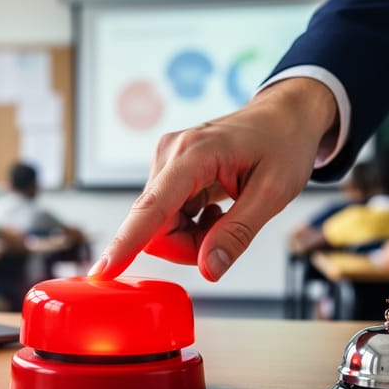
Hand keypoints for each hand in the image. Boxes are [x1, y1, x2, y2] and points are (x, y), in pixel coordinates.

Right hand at [88, 77, 338, 280]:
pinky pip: (166, 217)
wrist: (285, 117)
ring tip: (224, 216)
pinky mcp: (168, 172)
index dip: (126, 243)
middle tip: (225, 235)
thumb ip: (237, 234)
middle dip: (187, 246)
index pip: (151, 208)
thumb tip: (208, 270)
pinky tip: (214, 210)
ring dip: (191, 237)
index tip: (103, 270)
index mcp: (194, 154)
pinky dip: (190, 226)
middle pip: (154, 227)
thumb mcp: (273, 193)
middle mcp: (169, 155)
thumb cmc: (283, 144)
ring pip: (159, 226)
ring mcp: (165, 162)